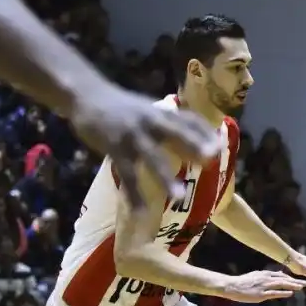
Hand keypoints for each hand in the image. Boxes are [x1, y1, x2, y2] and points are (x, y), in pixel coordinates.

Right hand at [67, 82, 220, 213]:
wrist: (84, 94)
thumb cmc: (121, 108)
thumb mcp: (148, 110)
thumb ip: (170, 125)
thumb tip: (198, 143)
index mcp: (161, 113)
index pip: (190, 119)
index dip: (206, 132)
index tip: (221, 146)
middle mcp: (151, 121)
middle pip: (176, 131)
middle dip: (194, 144)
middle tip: (211, 158)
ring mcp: (132, 134)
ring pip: (152, 157)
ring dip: (165, 177)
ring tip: (178, 196)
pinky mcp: (114, 147)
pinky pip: (126, 174)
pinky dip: (133, 194)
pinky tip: (141, 211)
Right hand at [222, 270, 305, 302]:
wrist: (232, 286)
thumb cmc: (243, 282)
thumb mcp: (256, 276)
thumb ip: (267, 276)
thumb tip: (277, 275)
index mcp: (265, 274)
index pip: (281, 275)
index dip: (291, 278)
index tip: (299, 280)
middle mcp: (266, 279)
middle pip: (284, 279)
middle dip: (295, 281)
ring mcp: (263, 286)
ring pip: (281, 285)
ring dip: (292, 285)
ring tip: (301, 287)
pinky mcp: (260, 294)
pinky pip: (274, 293)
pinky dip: (283, 293)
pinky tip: (291, 293)